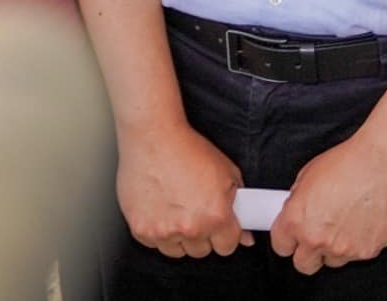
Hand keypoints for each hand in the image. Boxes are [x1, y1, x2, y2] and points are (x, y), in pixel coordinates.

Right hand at [115, 122, 249, 258]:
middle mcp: (190, 227)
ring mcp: (163, 231)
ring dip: (178, 236)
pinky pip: (154, 243)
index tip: (219, 226)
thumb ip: (239, 207)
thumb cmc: (188, 149)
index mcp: (216, 216)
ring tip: (175, 208)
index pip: (227, 247)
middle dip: (201, 234)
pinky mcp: (141, 229)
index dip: (225, 234)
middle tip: (195, 210)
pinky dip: (156, 230)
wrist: (153, 136)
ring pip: (177, 250)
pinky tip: (159, 208)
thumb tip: (245, 236)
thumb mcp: (227, 172)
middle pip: (201, 250)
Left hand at [270, 132, 386, 273]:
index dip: (286, 240)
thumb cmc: (347, 163)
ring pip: (333, 261)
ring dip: (335, 248)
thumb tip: (296, 211)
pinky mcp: (368, 251)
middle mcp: (318, 239)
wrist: (381, 162)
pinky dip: (358, 243)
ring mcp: (344, 249)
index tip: (292, 237)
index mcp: (297, 220)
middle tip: (316, 235)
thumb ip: (297, 202)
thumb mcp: (307, 175)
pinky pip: (358, 255)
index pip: (280, 247)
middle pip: (304, 265)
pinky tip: (362, 221)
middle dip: (307, 252)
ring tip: (345, 222)